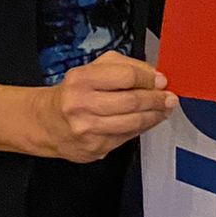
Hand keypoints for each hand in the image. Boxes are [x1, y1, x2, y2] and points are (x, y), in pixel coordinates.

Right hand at [0, 54, 175, 162]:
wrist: (46, 122)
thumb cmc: (74, 92)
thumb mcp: (93, 69)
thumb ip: (124, 67)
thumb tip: (154, 77)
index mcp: (82, 80)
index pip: (126, 76)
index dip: (149, 79)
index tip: (161, 80)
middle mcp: (82, 105)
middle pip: (132, 102)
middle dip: (156, 100)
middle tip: (169, 98)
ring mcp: (88, 130)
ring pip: (132, 123)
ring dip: (154, 116)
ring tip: (164, 110)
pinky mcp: (94, 149)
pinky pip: (126, 138)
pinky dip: (140, 128)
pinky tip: (146, 121)